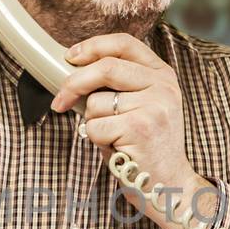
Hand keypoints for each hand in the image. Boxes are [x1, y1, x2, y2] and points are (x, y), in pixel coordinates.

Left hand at [49, 34, 211, 228]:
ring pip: (96, 102)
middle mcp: (162, 85)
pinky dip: (97, 140)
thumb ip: (118, 87)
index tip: (70, 56)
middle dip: (74, 84)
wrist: (169, 185)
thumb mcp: (141, 107)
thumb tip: (72, 72)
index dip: (93, 46)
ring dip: (93, 123)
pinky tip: (116, 149)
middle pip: (105, 67)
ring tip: (114, 137)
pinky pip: (96, 126)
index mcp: (162, 75)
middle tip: (60, 101)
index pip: (124, 43)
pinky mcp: (141, 127)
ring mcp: (154, 105)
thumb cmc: (145, 148)